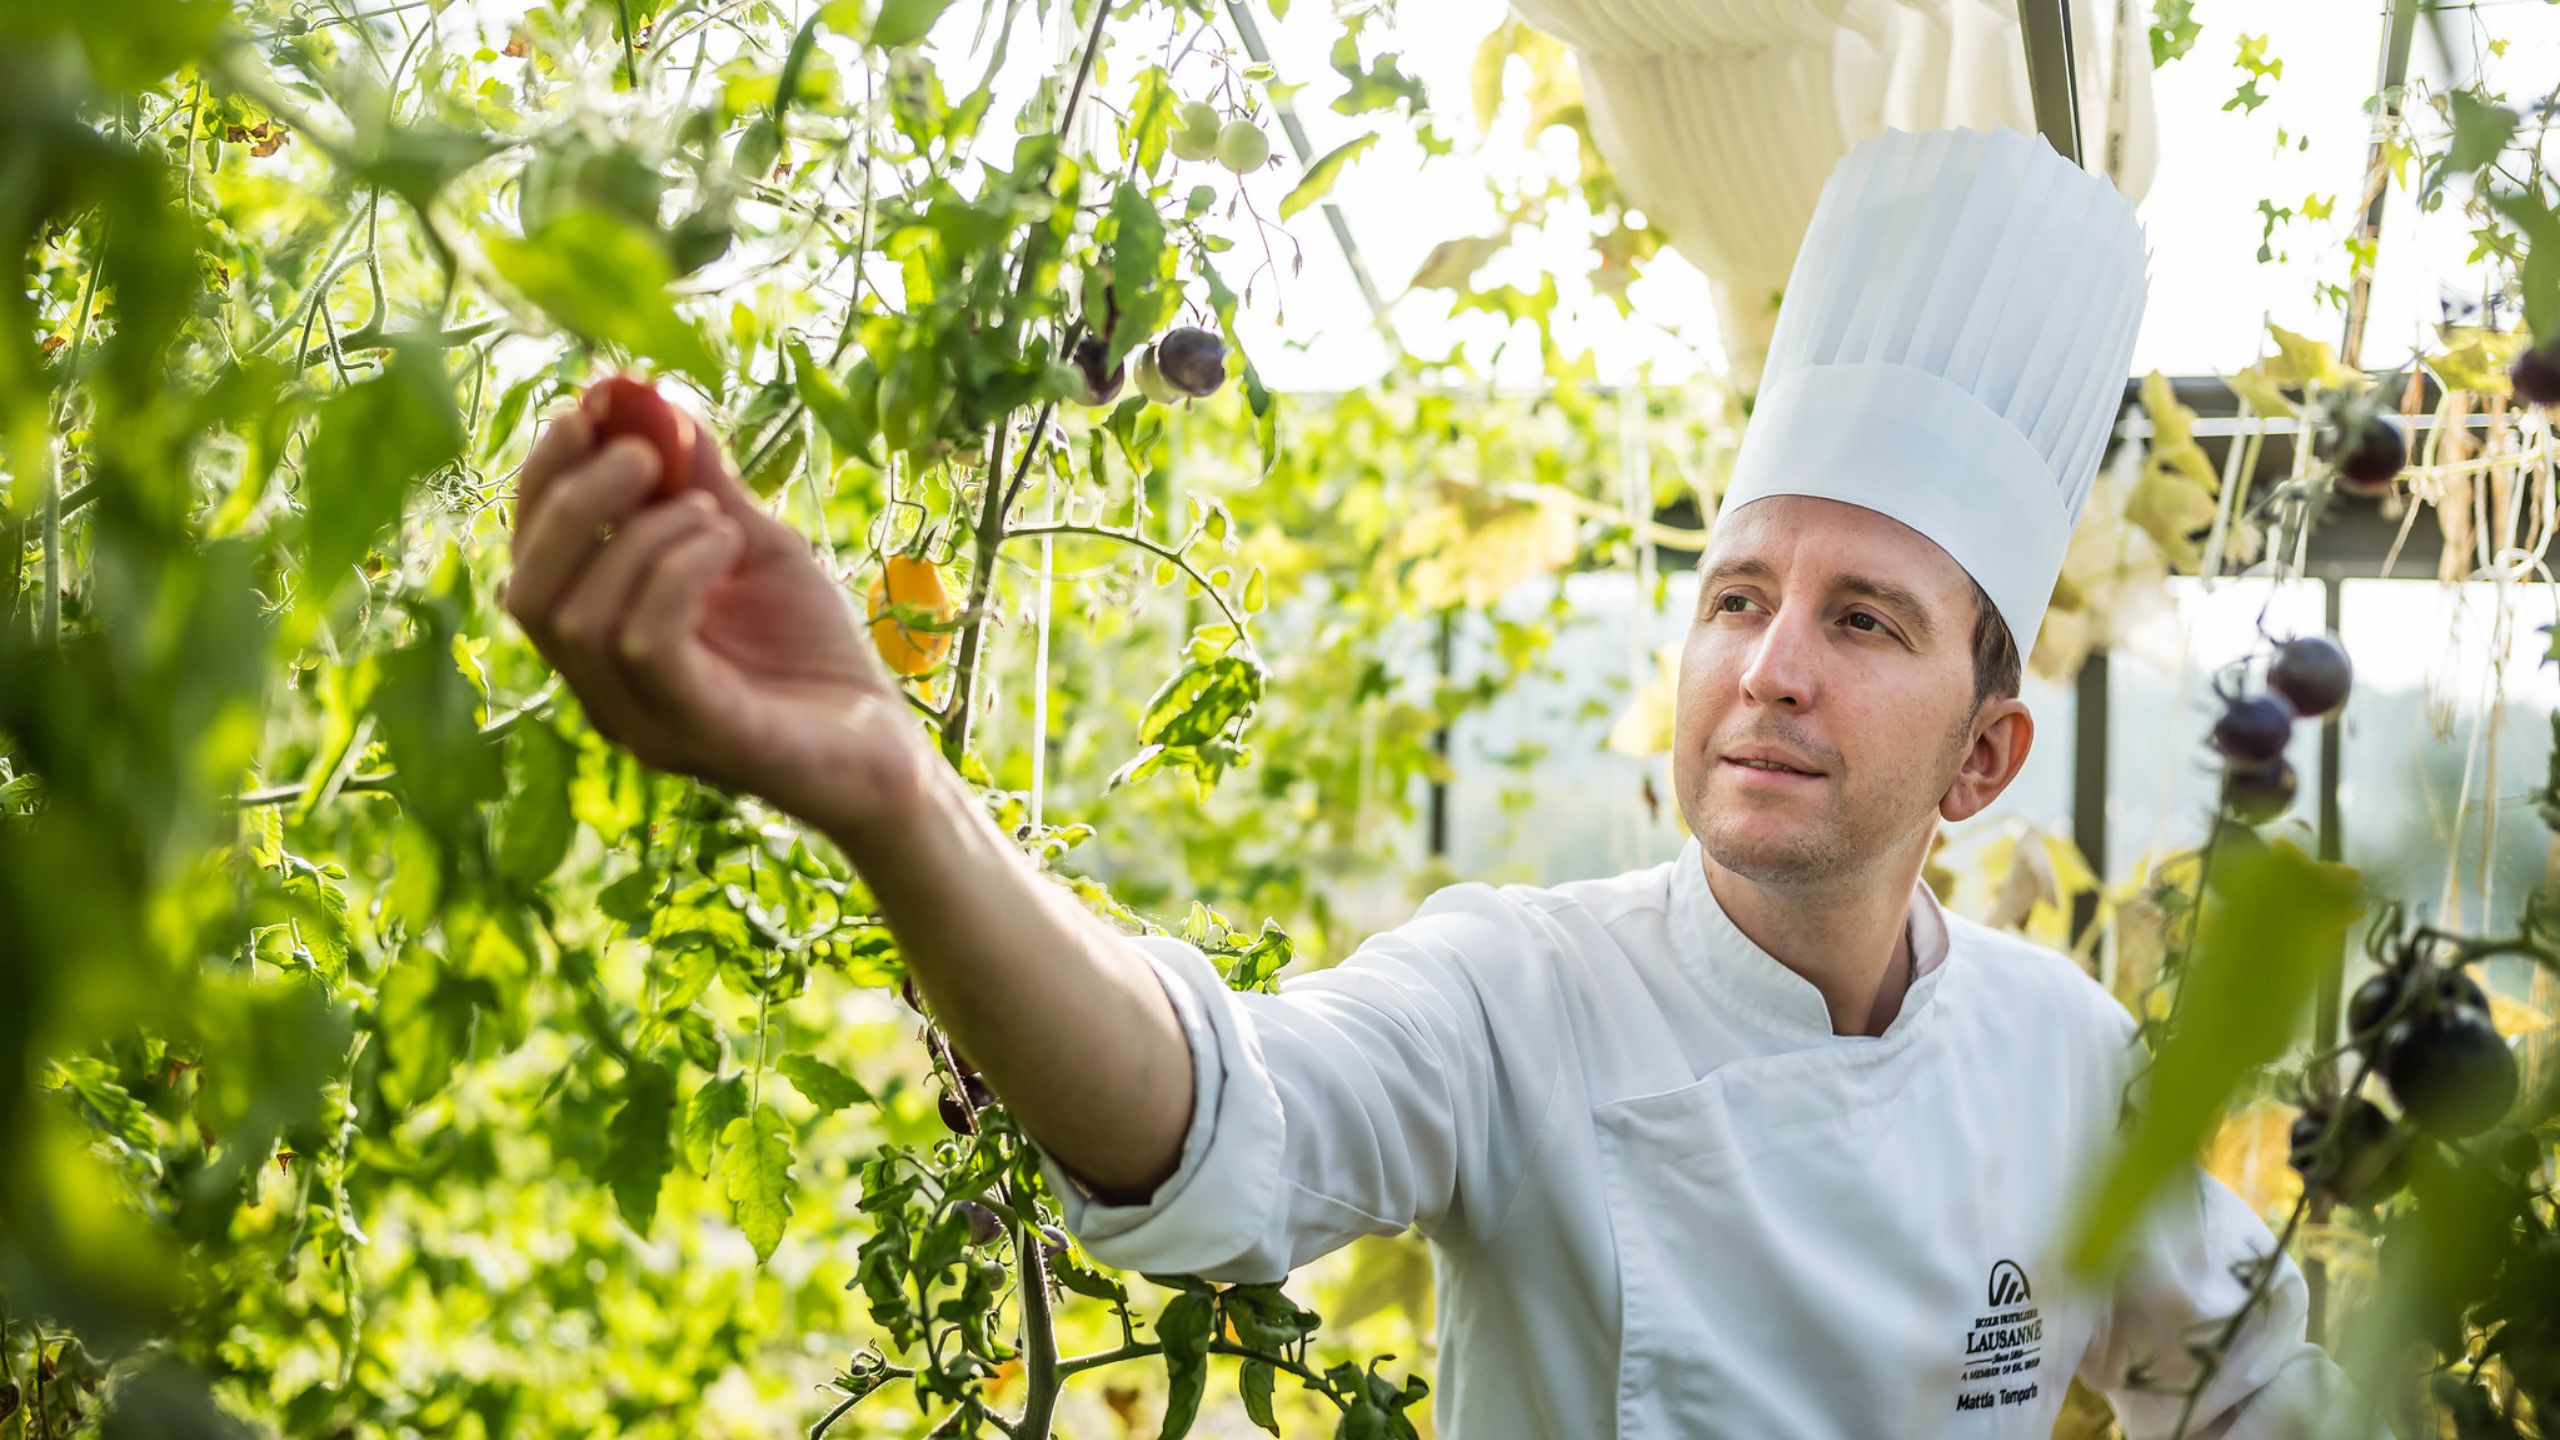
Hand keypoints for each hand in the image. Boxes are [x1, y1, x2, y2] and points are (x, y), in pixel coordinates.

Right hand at [502, 393, 932, 838]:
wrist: (888, 748)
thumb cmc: (816, 655)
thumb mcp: (757, 549)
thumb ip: (704, 486)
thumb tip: (655, 402)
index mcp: (603, 643)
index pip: (528, 561)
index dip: (543, 481)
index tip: (588, 409)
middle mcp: (605, 690)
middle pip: (527, 592)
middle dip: (572, 503)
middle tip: (644, 452)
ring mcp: (645, 722)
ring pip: (582, 618)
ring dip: (641, 537)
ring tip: (713, 511)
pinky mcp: (700, 736)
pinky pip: (646, 647)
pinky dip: (674, 575)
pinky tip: (725, 543)